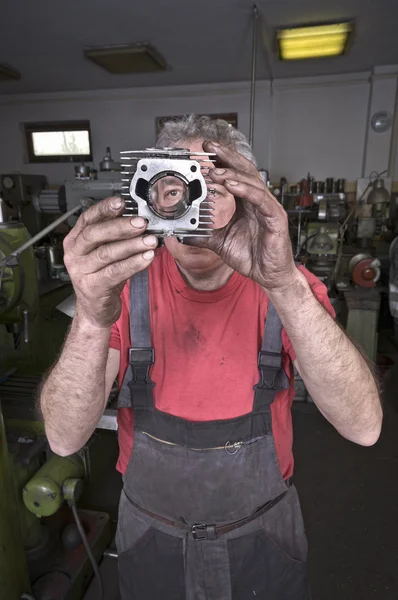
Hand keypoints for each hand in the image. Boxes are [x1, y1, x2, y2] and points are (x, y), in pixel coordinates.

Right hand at [63, 196, 157, 327]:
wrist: (96, 309)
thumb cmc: (103, 277)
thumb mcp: (106, 252)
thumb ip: (117, 236)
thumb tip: (141, 219)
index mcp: (76, 240)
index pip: (88, 218)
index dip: (104, 209)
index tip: (121, 202)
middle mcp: (74, 254)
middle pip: (96, 234)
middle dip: (121, 227)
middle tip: (141, 222)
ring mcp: (80, 271)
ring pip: (107, 253)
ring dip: (132, 245)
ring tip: (150, 240)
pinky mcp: (92, 287)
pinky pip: (115, 272)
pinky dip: (133, 264)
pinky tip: (147, 258)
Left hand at [192, 141, 295, 290]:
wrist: (269, 276)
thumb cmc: (252, 257)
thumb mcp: (221, 243)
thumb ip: (204, 236)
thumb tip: (184, 234)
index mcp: (246, 204)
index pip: (234, 176)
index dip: (221, 162)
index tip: (204, 153)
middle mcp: (258, 201)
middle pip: (244, 171)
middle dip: (226, 157)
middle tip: (209, 147)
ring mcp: (268, 208)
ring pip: (251, 182)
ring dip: (232, 173)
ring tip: (215, 170)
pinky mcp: (275, 218)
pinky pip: (260, 199)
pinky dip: (245, 190)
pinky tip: (232, 184)